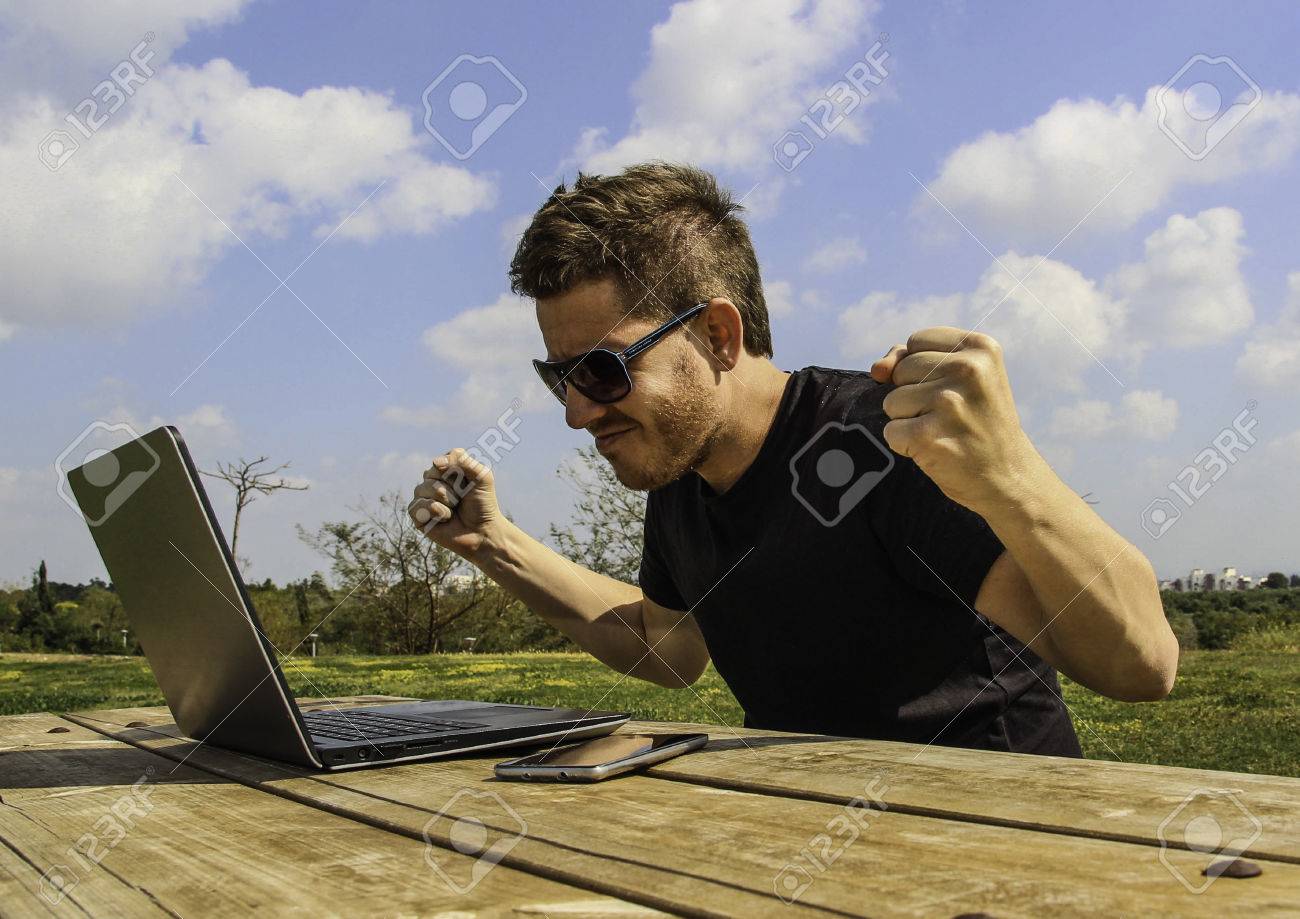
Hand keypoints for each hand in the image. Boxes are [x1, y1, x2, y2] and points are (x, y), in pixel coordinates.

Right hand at [407, 448, 502, 556]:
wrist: (483, 532)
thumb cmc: (483, 504)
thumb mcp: (481, 476)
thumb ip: (462, 460)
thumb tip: (435, 463)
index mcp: (446, 469)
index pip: (441, 461)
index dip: (457, 474)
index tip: (469, 484)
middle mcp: (432, 481)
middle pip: (430, 474)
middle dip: (451, 488)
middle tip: (462, 499)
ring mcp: (424, 498)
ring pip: (422, 489)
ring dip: (446, 501)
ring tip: (454, 510)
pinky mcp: (418, 515)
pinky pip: (416, 506)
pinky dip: (436, 513)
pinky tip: (444, 519)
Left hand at [870, 327, 1040, 513]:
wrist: (1008, 475)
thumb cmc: (979, 421)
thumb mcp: (962, 378)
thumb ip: (912, 358)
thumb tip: (877, 370)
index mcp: (980, 347)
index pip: (916, 341)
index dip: (921, 368)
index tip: (953, 388)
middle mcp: (968, 370)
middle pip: (901, 370)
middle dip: (914, 394)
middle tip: (951, 415)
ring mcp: (948, 403)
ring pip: (892, 401)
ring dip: (909, 420)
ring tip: (944, 430)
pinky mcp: (929, 436)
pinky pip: (891, 431)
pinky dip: (905, 444)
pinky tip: (936, 448)